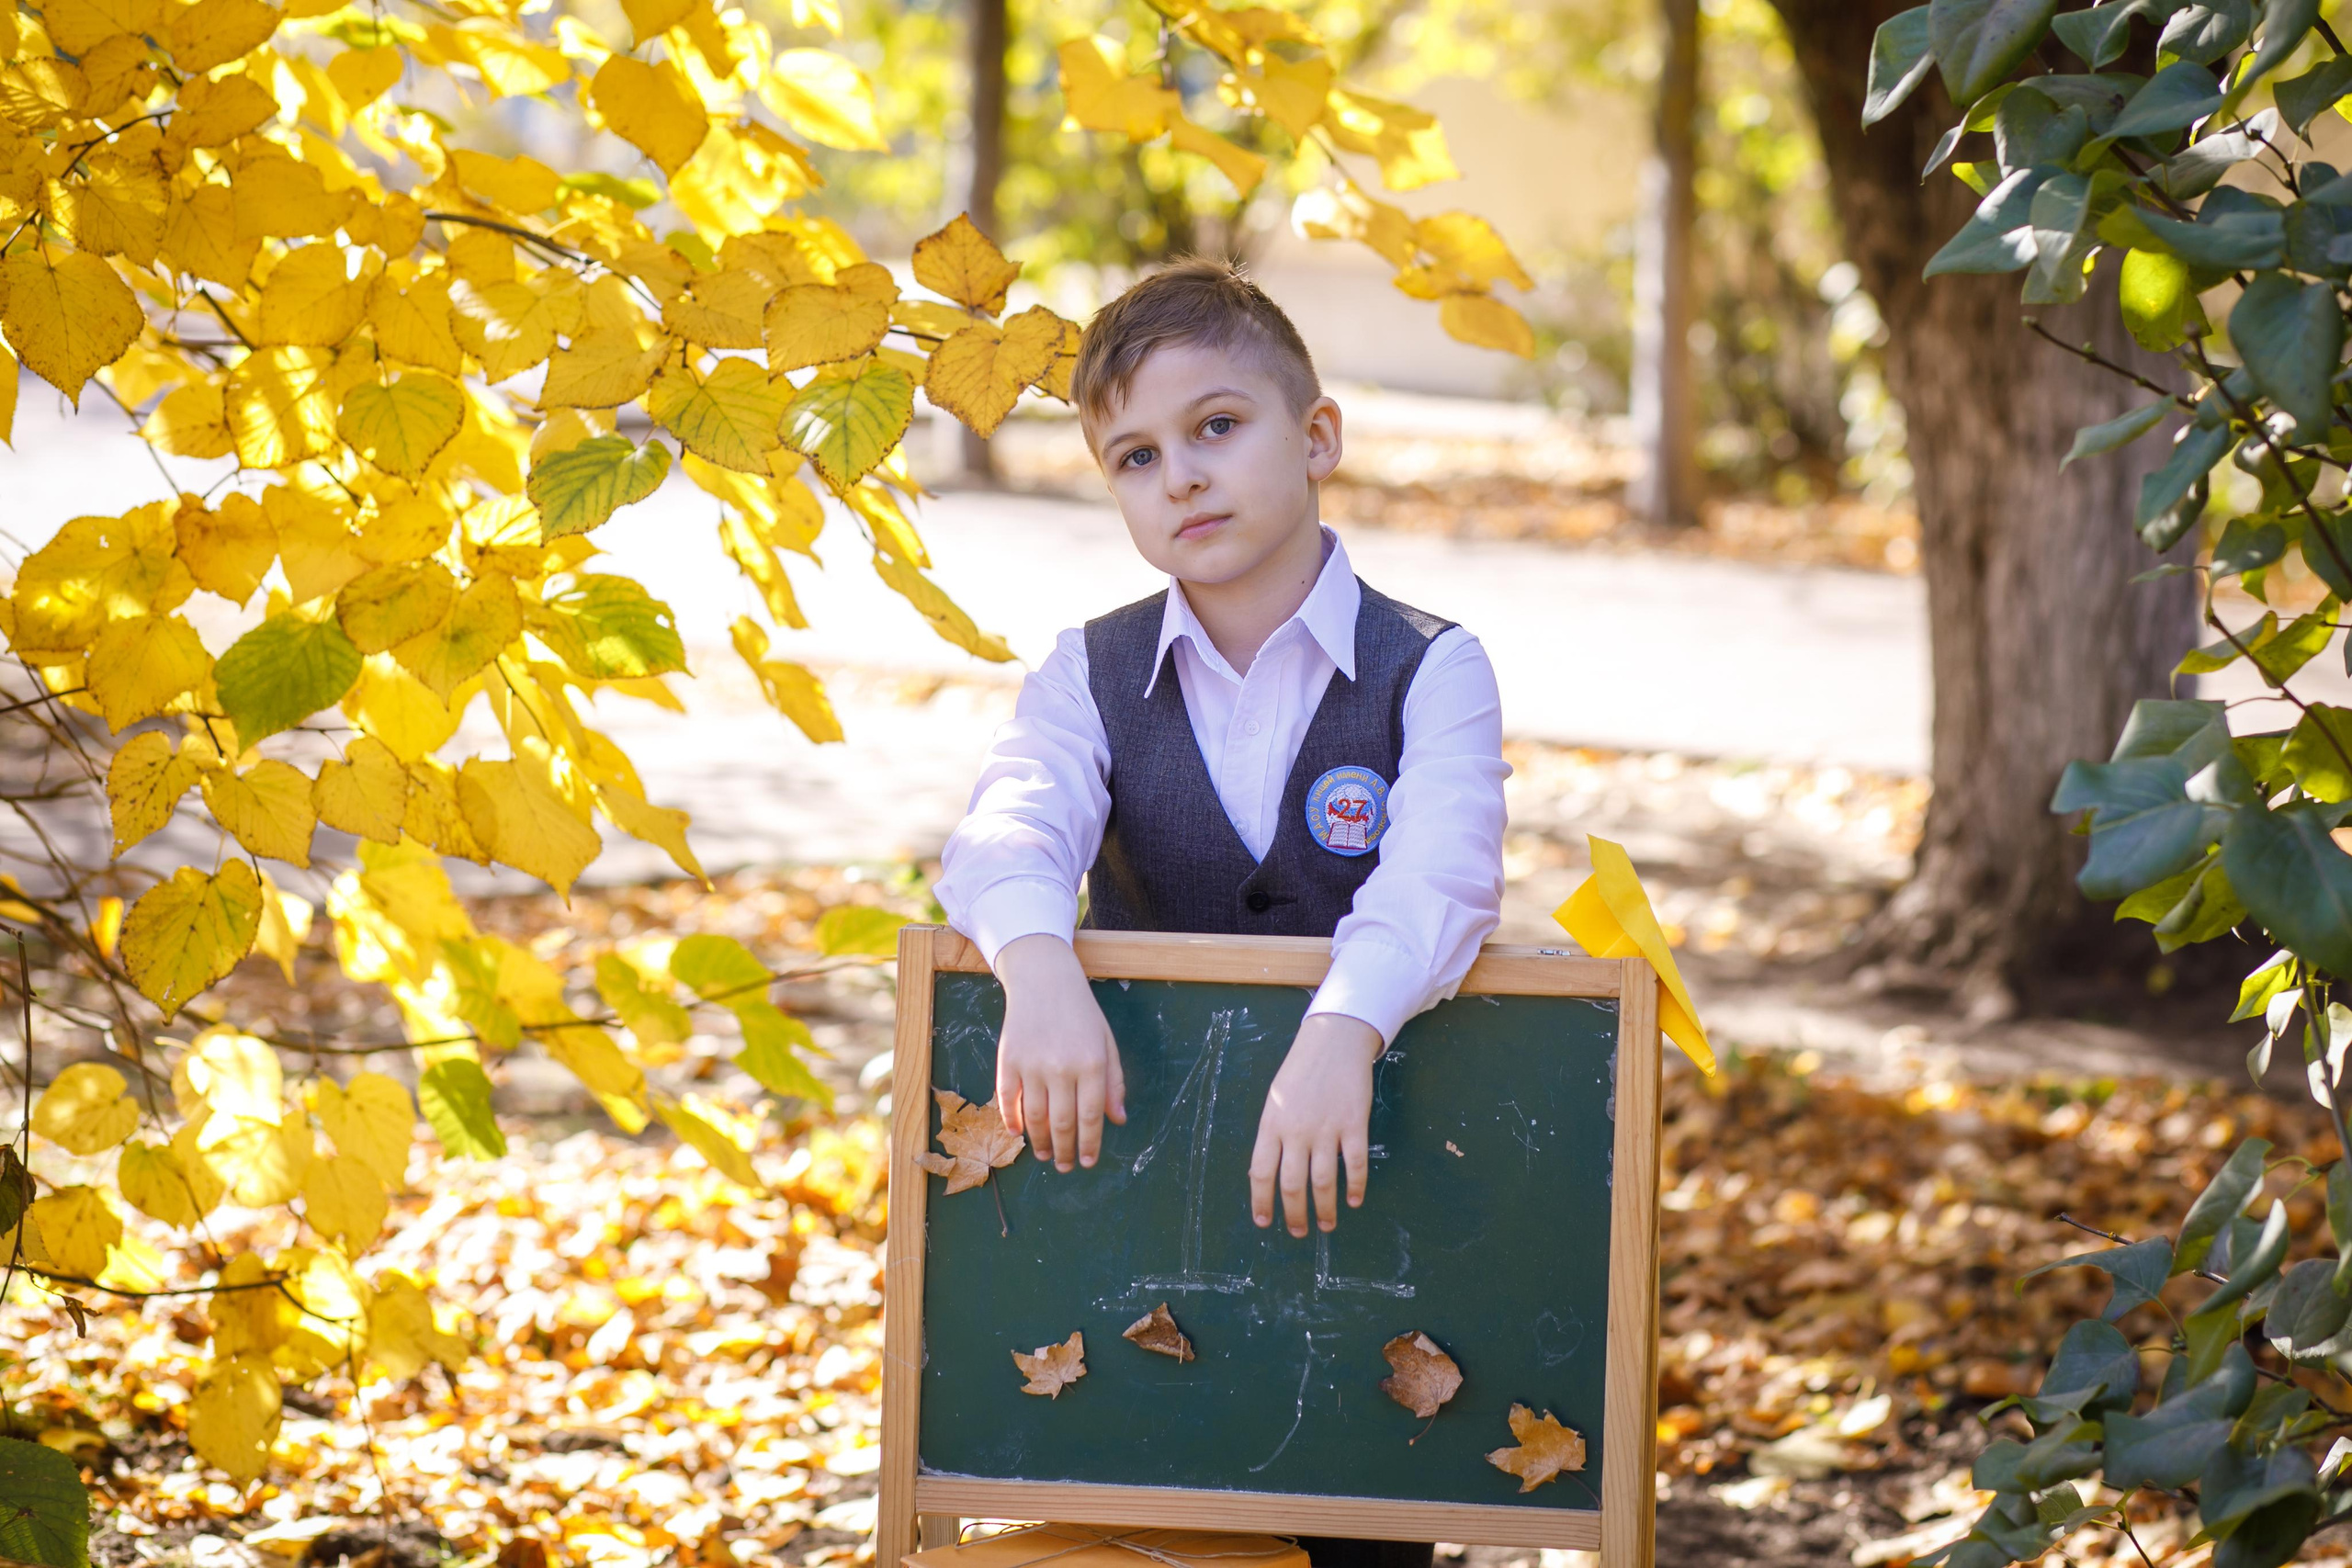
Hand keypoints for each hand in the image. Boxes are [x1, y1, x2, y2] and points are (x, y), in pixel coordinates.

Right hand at [992, 933, 1126, 1171]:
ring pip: (1034, 1117)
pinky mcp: (1008, 1060)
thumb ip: (1113, 1082)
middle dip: (1065, 1150)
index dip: (1089, 1144)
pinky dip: (1012, 1120)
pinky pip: (1007, 1099)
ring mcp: (1031, 1064)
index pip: (1091, 1117)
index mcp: (1091, 1064)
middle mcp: (1061, 1067)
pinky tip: (1019, 1133)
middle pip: (1062, 1123)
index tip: (1087, 1161)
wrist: (1044, 980)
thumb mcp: (1106, 1043)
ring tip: (1045, 1154)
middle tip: (1066, 1166)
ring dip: (1040, 1141)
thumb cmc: (1081, 1014)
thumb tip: (1117, 1120)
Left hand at [1248, 1013, 1382, 1236]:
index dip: (1262, 1201)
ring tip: (1327, 1225)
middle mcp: (1296, 1130)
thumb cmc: (1301, 1072)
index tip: (1264, 1222)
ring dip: (1325, 1209)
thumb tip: (1266, 1174)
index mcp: (1272, 1124)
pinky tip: (1355, 1200)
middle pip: (1292, 1184)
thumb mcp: (1276, 1100)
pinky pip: (1355, 1164)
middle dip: (1295, 1215)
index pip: (1261, 1172)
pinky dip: (1356, 1186)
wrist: (1333, 1040)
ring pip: (1323, 1181)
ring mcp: (1326, 1128)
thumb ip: (1273, 1135)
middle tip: (1299, 1232)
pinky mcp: (1354, 1123)